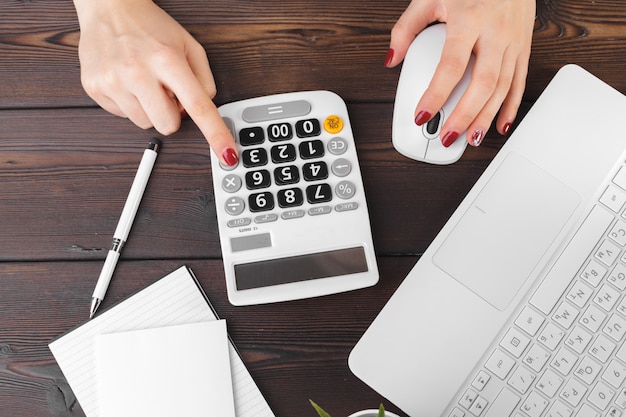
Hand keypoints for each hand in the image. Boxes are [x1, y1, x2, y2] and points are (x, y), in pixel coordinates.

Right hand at [73, 0, 237, 165]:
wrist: (108, 6)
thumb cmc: (150, 27)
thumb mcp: (189, 46)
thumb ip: (203, 81)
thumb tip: (198, 111)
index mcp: (167, 59)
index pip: (198, 105)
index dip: (215, 133)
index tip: (227, 154)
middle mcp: (138, 71)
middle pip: (168, 125)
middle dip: (172, 113)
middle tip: (165, 90)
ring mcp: (113, 81)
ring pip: (145, 124)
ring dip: (150, 108)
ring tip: (144, 81)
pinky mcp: (94, 88)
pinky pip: (123, 116)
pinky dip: (130, 103)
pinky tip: (127, 81)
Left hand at [385, 0, 535, 146]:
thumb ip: (406, 28)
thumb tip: (392, 58)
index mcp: (469, 19)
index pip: (451, 65)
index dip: (436, 94)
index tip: (421, 114)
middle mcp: (495, 32)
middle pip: (482, 82)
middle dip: (464, 114)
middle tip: (447, 135)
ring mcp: (513, 40)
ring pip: (503, 87)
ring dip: (486, 117)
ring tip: (470, 138)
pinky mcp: (524, 46)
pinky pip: (520, 81)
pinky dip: (511, 106)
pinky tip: (500, 125)